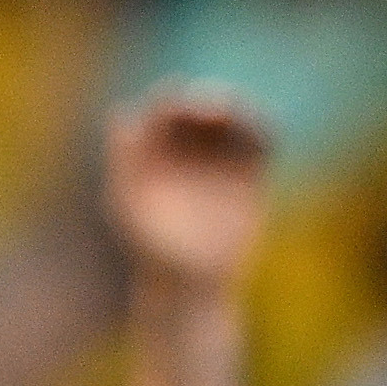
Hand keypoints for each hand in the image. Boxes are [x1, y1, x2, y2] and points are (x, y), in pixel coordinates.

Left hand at [104, 89, 270, 288]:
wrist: (189, 285)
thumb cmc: (153, 252)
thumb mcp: (130, 210)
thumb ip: (123, 164)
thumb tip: (120, 117)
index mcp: (153, 146)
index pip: (164, 110)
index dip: (175, 103)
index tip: (186, 110)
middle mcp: (185, 143)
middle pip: (200, 106)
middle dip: (210, 100)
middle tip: (219, 108)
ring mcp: (217, 154)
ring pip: (234, 117)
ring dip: (241, 110)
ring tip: (246, 118)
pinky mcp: (248, 169)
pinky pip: (261, 140)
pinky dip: (264, 129)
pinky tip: (266, 132)